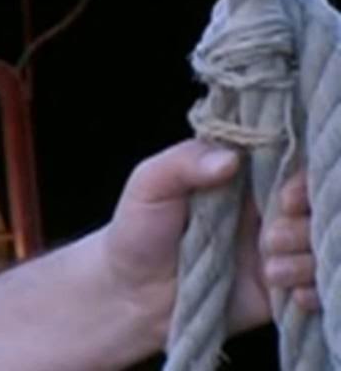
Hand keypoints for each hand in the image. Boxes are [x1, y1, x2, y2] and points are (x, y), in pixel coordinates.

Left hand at [97, 139, 318, 346]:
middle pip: (316, 210)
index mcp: (243, 180)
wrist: (131, 292)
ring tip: (269, 269)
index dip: (301, 182)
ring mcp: (278, 251)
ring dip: (305, 259)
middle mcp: (267, 213)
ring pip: (322, 248)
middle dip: (304, 224)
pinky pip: (319, 288)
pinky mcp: (280, 290)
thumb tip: (230, 159)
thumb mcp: (149, 185)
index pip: (293, 169)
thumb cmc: (138, 230)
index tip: (285, 197)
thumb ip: (184, 162)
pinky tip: (287, 291)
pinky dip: (313, 290)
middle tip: (270, 238)